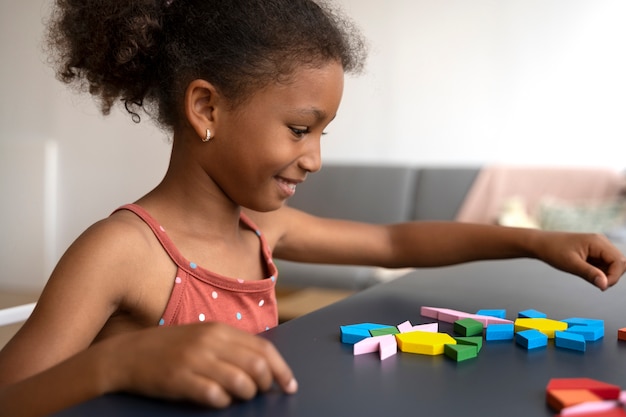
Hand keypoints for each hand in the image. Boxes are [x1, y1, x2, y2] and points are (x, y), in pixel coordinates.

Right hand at [102, 322, 296, 407]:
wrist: (127, 355)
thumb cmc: (169, 349)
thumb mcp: (202, 338)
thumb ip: (229, 347)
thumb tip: (262, 365)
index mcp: (218, 330)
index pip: (263, 347)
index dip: (281, 368)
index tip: (290, 385)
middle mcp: (209, 342)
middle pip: (257, 364)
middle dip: (266, 383)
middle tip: (262, 393)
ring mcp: (194, 360)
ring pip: (240, 381)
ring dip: (246, 394)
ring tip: (239, 397)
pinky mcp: (179, 379)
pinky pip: (213, 395)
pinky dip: (222, 402)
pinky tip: (218, 401)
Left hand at [533, 231, 625, 290]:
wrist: (541, 244)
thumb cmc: (553, 251)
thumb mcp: (571, 264)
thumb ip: (589, 274)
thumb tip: (605, 284)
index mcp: (597, 242)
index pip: (619, 261)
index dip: (615, 276)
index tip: (602, 287)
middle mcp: (601, 242)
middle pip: (620, 263)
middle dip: (612, 276)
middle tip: (596, 284)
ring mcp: (598, 246)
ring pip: (613, 264)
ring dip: (605, 274)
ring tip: (587, 276)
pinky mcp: (594, 252)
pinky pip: (604, 264)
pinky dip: (599, 272)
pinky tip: (586, 272)